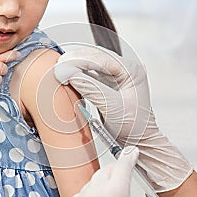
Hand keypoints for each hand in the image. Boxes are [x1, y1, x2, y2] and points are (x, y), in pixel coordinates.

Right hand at [54, 47, 192, 191]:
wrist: (138, 141)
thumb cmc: (133, 127)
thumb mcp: (111, 107)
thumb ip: (90, 88)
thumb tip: (68, 73)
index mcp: (132, 71)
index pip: (102, 58)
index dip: (80, 60)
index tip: (62, 65)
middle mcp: (126, 69)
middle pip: (96, 56)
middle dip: (76, 59)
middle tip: (58, 65)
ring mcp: (117, 75)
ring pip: (92, 62)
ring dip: (76, 64)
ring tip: (61, 69)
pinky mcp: (108, 82)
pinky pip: (90, 72)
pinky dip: (78, 73)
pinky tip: (69, 76)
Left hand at [64, 146, 175, 196]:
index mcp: (115, 194)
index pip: (123, 164)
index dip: (129, 156)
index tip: (132, 152)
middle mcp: (95, 193)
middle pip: (106, 170)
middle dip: (115, 170)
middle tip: (123, 175)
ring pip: (92, 182)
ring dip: (101, 184)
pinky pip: (80, 195)